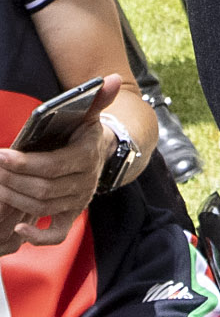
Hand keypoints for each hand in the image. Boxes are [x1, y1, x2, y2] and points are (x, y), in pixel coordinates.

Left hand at [0, 72, 118, 243]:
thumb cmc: (84, 132)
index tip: (2, 154)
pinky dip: (37, 237)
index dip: (25, 163)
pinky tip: (18, 229)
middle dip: (13, 179)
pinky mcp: (70, 215)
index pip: (54, 166)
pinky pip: (56, 234)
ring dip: (15, 198)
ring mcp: (78, 201)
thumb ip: (97, 98)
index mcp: (87, 157)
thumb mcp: (89, 114)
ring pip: (43, 207)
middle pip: (44, 189)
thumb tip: (110, 79)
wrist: (101, 155)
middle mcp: (85, 182)